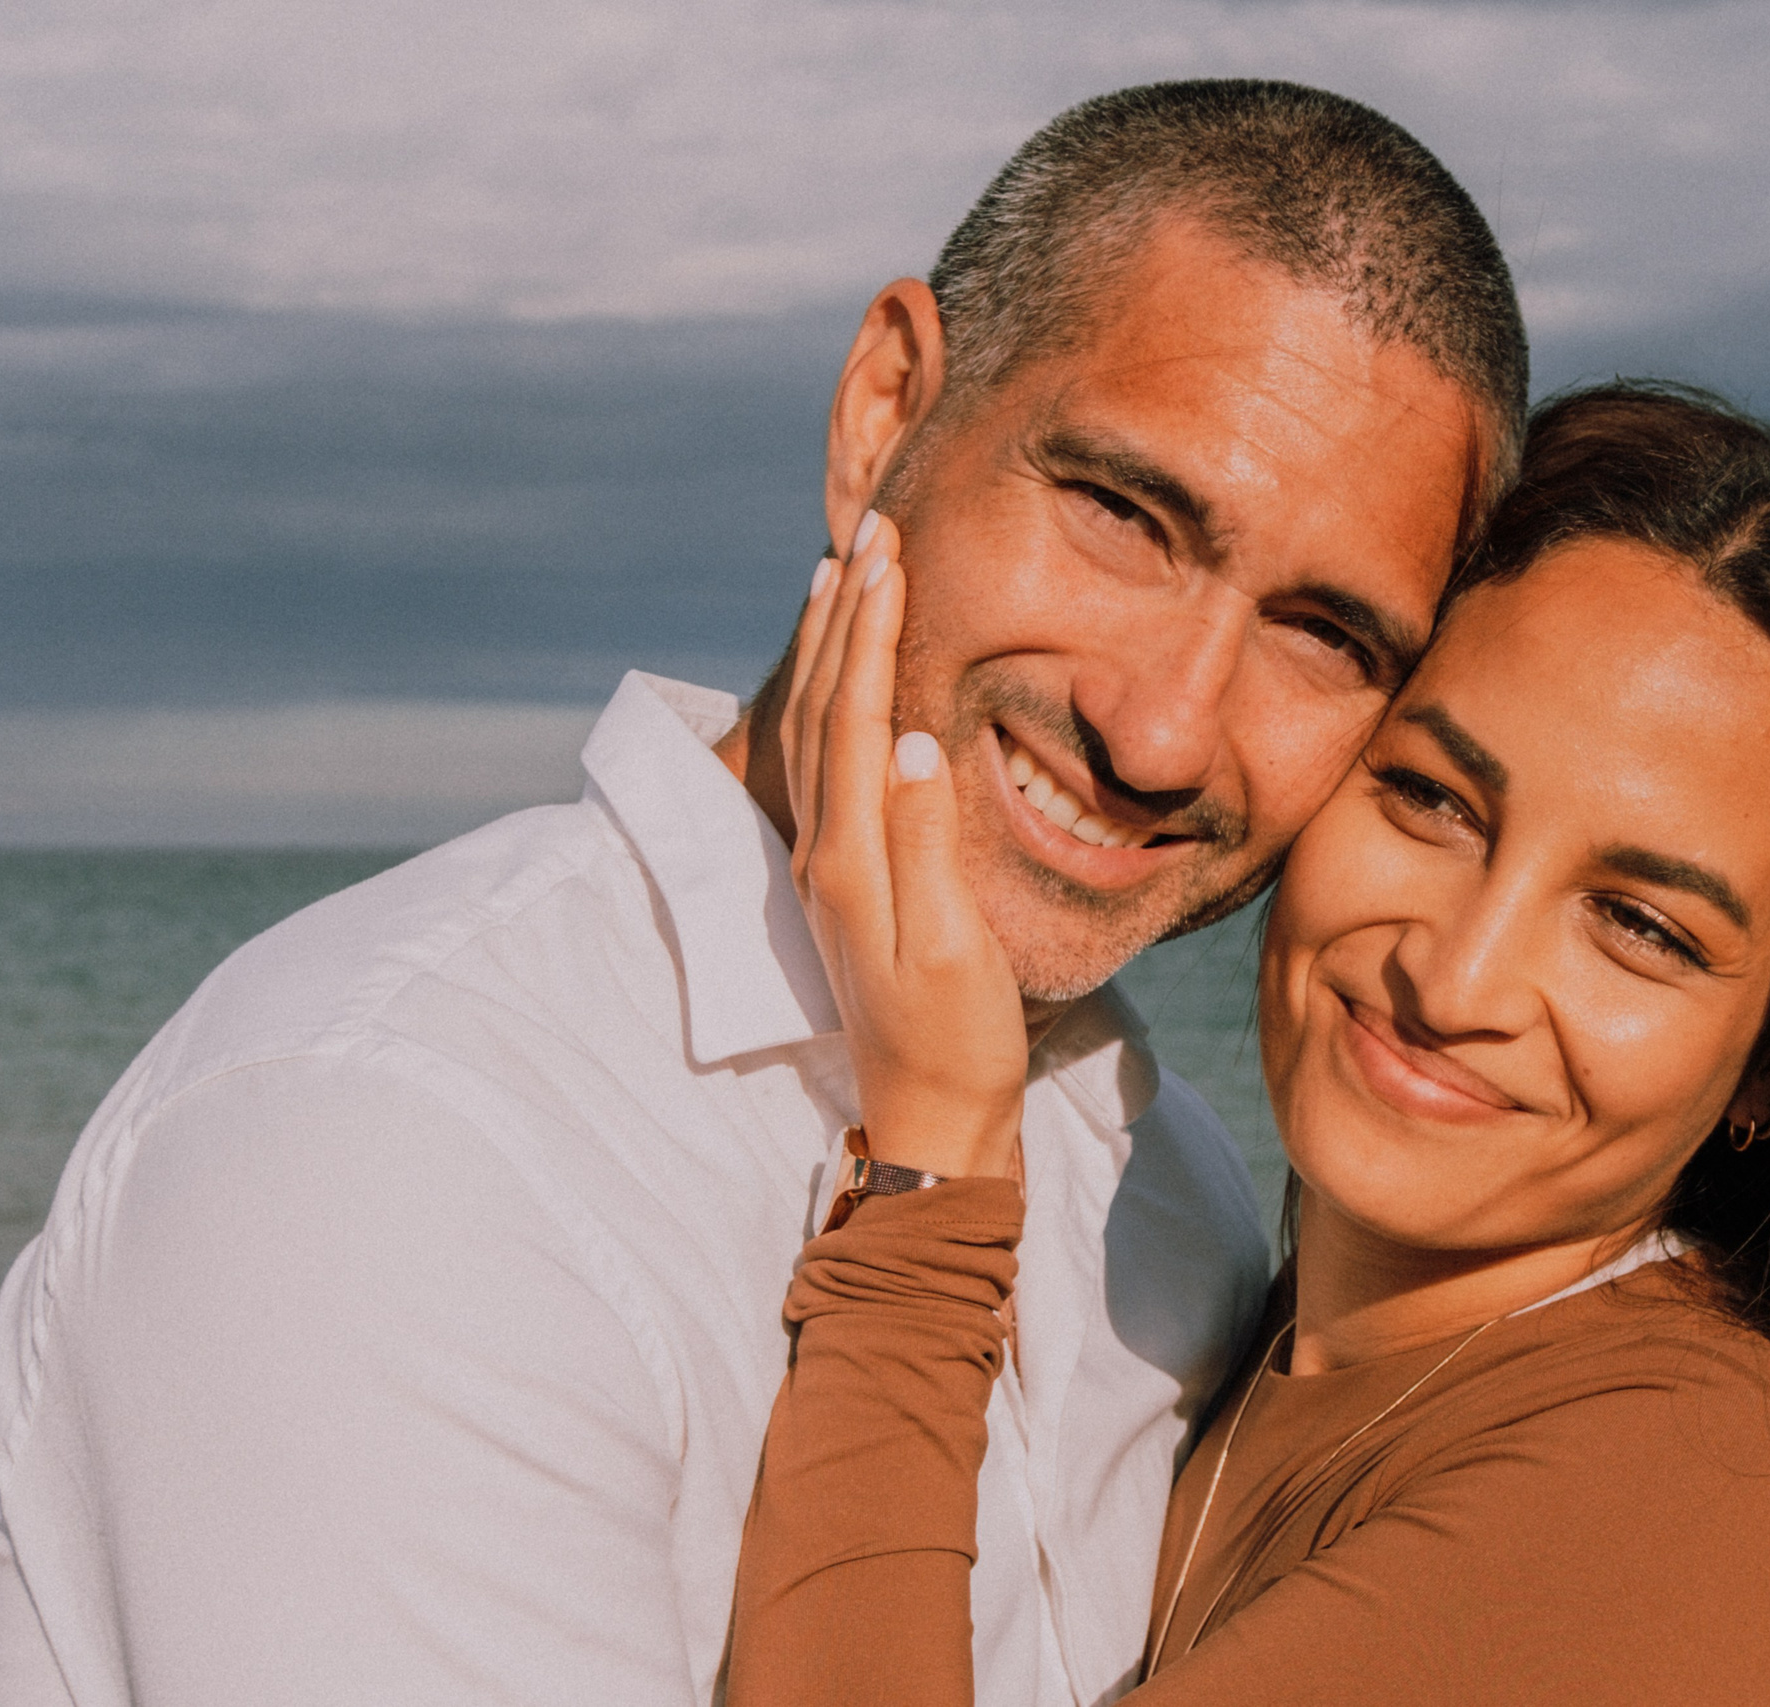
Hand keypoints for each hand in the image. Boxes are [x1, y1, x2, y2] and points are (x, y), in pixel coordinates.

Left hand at [780, 511, 1028, 1180]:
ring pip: (813, 730)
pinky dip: (828, 700)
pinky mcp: (842, 880)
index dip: (867, 630)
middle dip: (843, 615)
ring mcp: (828, 867)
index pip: (854, 716)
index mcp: (851, 858)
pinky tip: (844, 681)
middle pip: (821, 708)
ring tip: (840, 579)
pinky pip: (823, 763)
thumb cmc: (956, 1041)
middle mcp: (825, 853)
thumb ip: (929, 845)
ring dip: (826, 648)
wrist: (928, 1120)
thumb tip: (914, 743)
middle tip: (868, 534)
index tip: (885, 553)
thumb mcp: (956, 948)